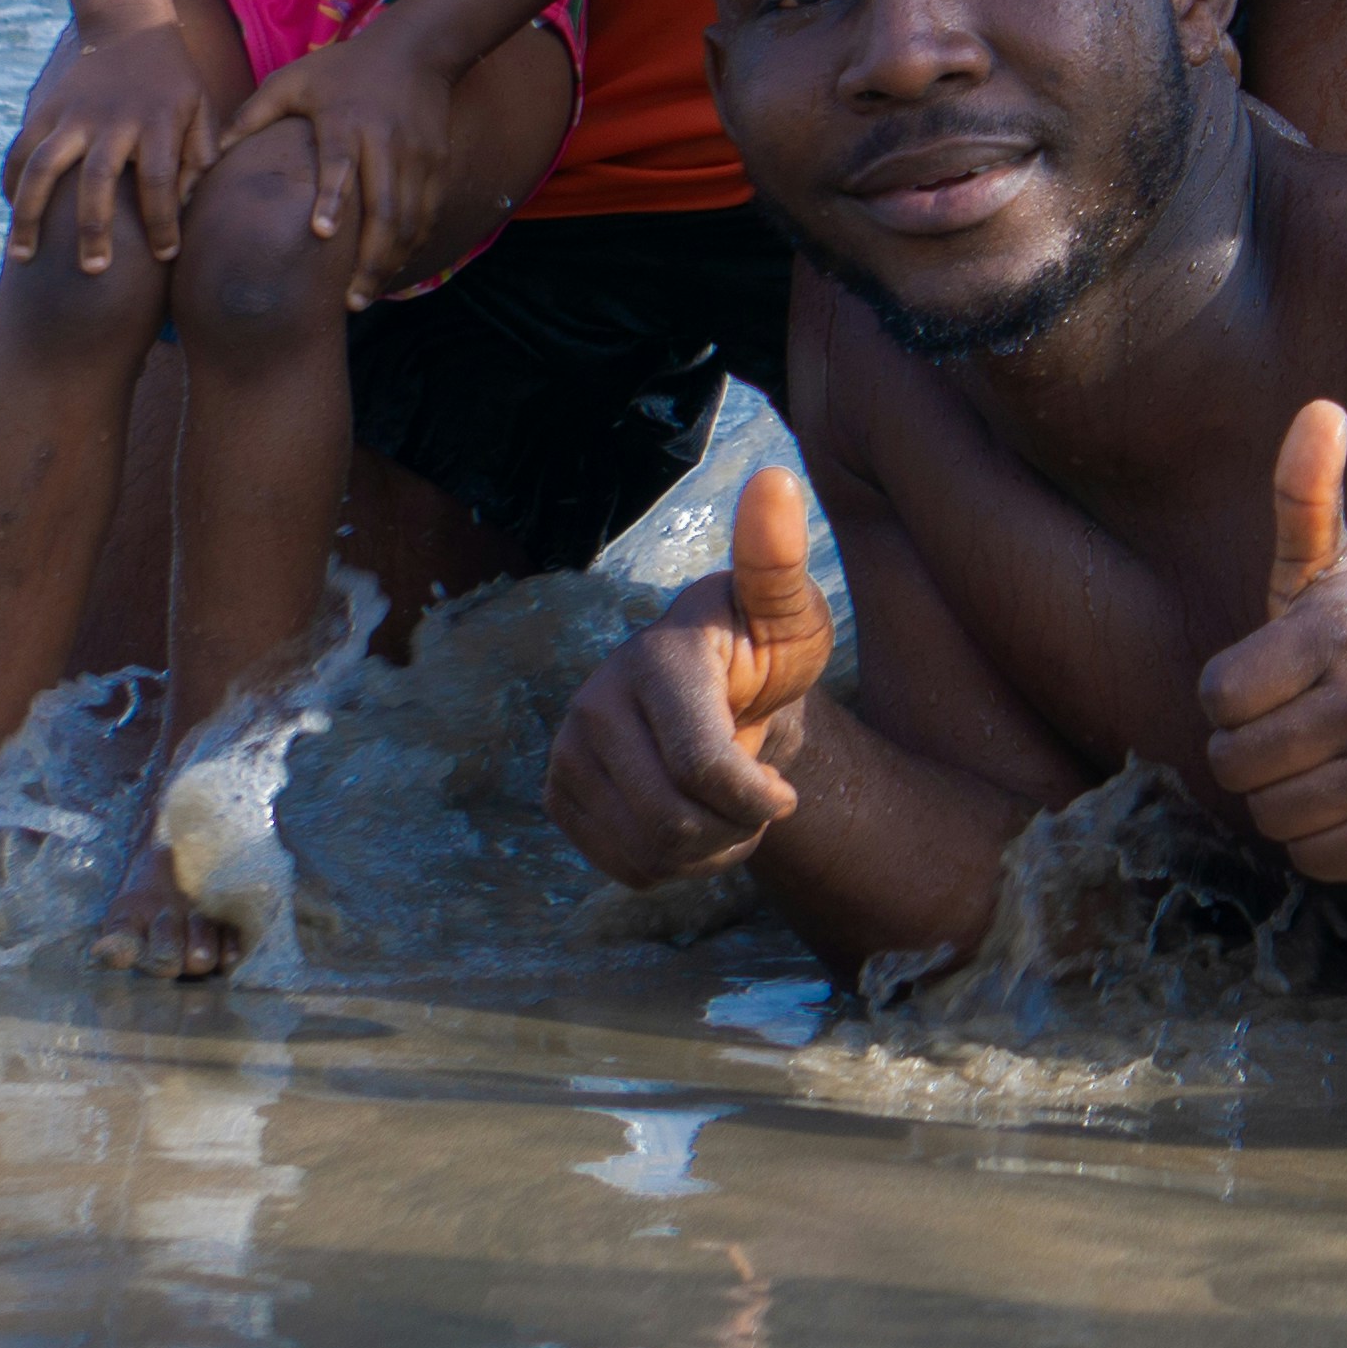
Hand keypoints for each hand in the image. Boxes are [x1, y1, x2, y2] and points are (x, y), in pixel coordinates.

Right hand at [6, 16, 223, 274]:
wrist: (130, 25)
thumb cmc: (173, 81)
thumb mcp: (201, 109)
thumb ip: (200, 156)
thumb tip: (187, 207)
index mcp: (158, 122)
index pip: (161, 181)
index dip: (163, 221)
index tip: (166, 255)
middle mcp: (113, 121)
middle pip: (98, 180)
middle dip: (93, 229)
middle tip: (92, 271)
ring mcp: (73, 114)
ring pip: (44, 168)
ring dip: (29, 215)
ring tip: (22, 258)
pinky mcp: (45, 109)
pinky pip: (20, 150)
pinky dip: (9, 182)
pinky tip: (9, 213)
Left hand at [223, 25, 464, 309]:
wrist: (416, 48)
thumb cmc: (344, 68)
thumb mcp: (293, 80)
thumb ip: (253, 114)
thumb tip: (211, 154)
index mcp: (345, 120)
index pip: (338, 163)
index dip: (332, 197)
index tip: (321, 233)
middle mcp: (385, 141)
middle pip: (384, 208)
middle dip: (369, 259)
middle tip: (349, 301)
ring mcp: (417, 155)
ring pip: (409, 220)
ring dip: (390, 262)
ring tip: (364, 295)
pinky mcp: (437, 163)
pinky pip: (427, 215)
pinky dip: (411, 246)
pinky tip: (391, 269)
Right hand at [543, 467, 832, 886]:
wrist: (716, 685)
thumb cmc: (761, 644)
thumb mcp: (787, 609)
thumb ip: (780, 559)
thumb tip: (777, 479)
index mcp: (657, 659)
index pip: (701, 766)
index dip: (754, 799)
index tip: (785, 796)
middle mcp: (597, 702)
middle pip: (675, 821)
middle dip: (734, 830)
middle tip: (757, 801)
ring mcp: (569, 750)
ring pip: (650, 853)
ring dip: (709, 851)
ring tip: (727, 807)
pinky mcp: (559, 794)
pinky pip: (625, 869)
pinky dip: (674, 866)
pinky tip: (691, 820)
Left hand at [1196, 401, 1346, 892]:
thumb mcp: (1334, 582)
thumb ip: (1307, 500)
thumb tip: (1320, 407)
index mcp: (1344, 632)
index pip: (1216, 699)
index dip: (1239, 700)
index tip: (1288, 687)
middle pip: (1235, 764)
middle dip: (1261, 760)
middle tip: (1314, 738)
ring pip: (1270, 817)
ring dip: (1293, 806)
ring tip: (1340, 773)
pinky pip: (1311, 858)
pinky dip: (1329, 848)